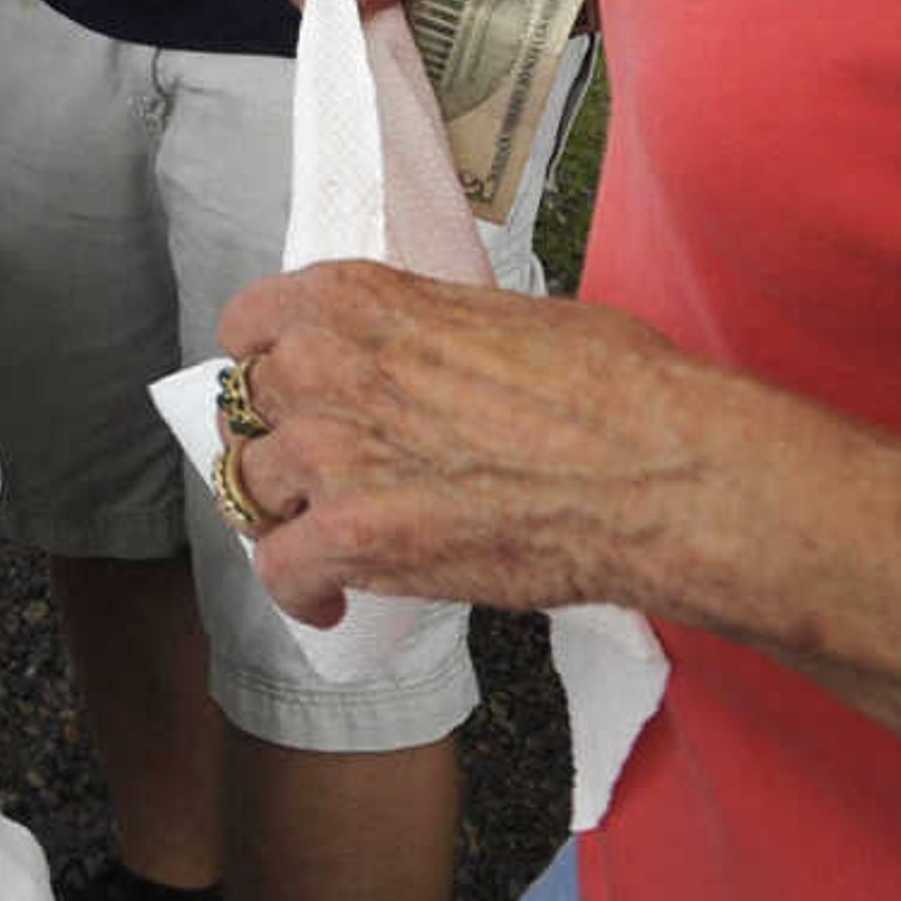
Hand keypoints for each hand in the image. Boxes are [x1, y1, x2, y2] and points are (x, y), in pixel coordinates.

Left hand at [219, 263, 715, 623]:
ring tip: (318, 535)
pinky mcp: (352, 537)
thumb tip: (424, 360)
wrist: (655, 472)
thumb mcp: (499, 315)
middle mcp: (322, 367)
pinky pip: (281, 571)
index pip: (250, 323)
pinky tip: (331, 601)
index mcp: (354, 300)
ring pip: (248, 488)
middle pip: (245, 410)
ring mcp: (330, 453)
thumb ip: (423, 335)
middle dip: (276, 439)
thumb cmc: (612, 388)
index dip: (265, 362)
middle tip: (312, 470)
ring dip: (282, 515)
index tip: (286, 391)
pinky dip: (301, 592)